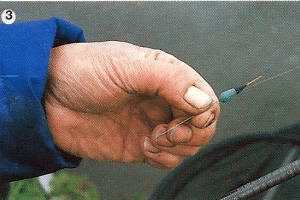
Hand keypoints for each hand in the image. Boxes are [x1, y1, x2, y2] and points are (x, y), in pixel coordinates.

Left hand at [44, 41, 219, 168]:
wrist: (48, 98)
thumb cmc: (83, 72)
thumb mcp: (126, 66)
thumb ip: (169, 79)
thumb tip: (202, 101)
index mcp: (167, 77)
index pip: (205, 98)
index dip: (203, 113)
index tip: (183, 119)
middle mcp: (163, 101)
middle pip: (201, 125)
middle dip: (191, 134)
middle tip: (168, 131)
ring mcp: (153, 124)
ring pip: (186, 145)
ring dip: (175, 148)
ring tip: (150, 138)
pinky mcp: (140, 145)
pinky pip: (166, 159)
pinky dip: (162, 159)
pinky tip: (144, 147)